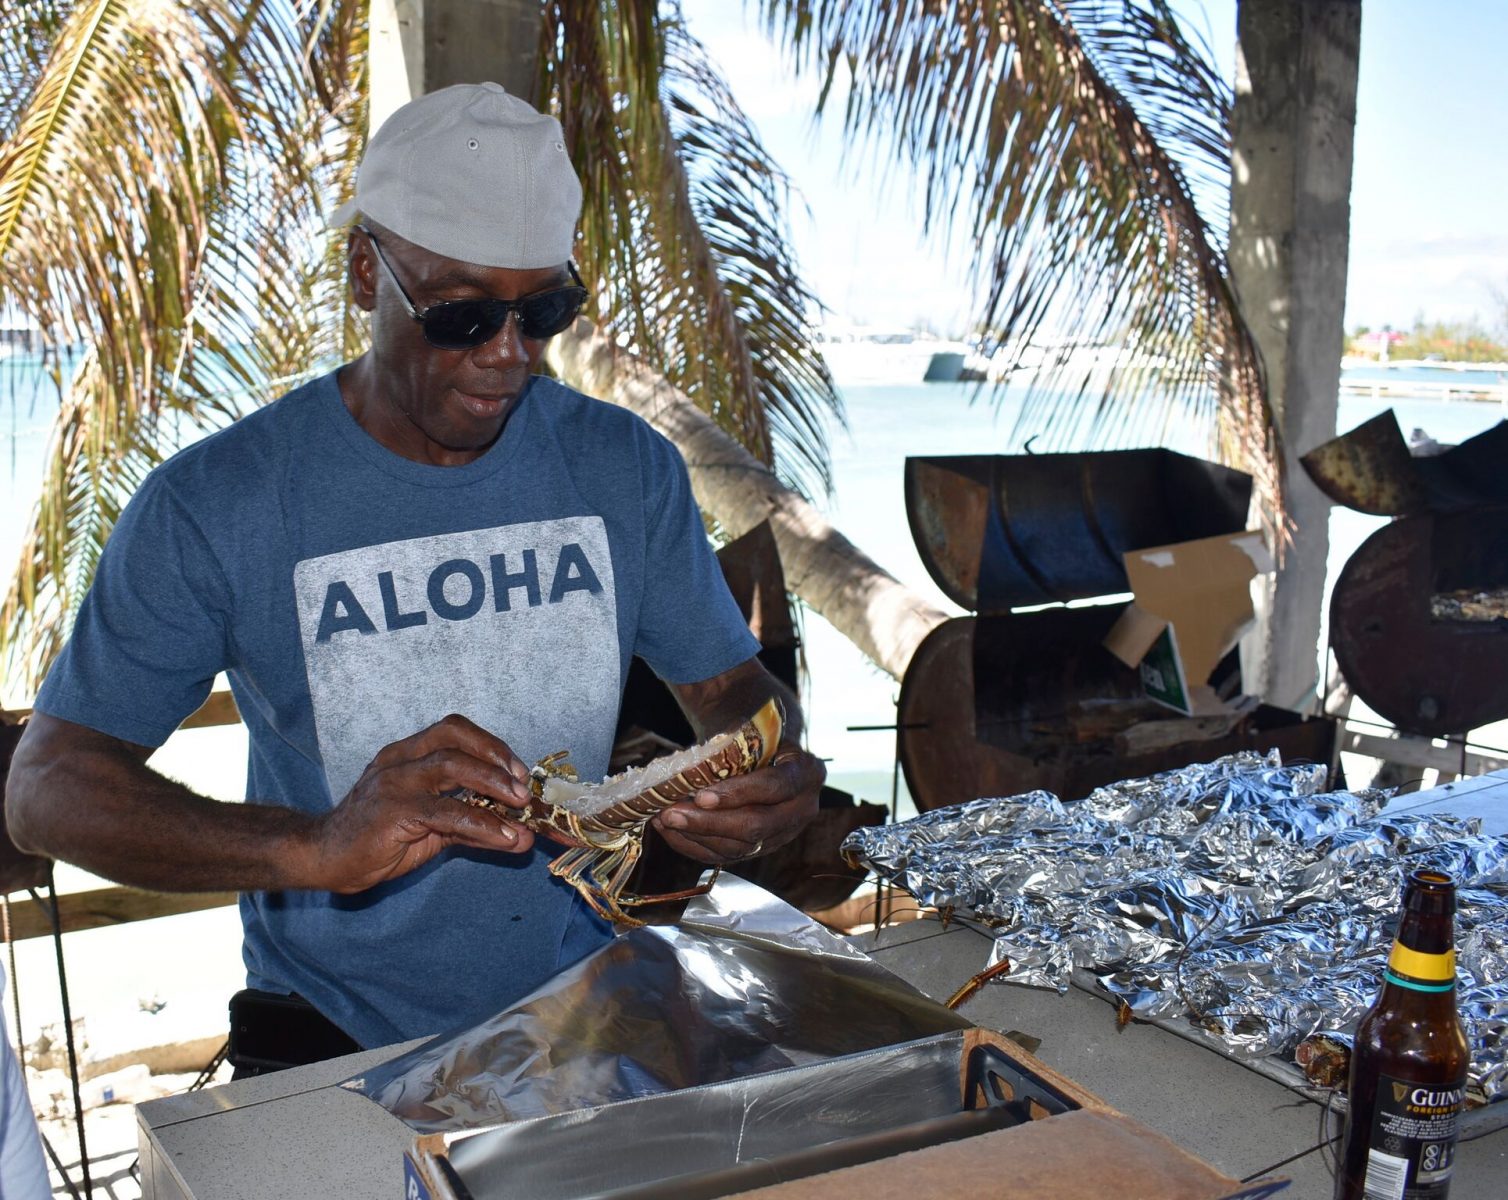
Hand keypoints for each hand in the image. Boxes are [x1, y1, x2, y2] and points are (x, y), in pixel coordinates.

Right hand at [308, 714, 536, 892]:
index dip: (491, 745)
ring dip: (493, 783)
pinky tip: (504, 837)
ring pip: (451, 765)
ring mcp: (394, 782)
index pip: (454, 730)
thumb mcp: (433, 828)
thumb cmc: (377, 839)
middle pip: (455, 736)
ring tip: (520, 807)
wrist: (324, 859)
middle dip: (496, 757)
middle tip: (524, 787)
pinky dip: (482, 823)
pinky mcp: (392, 811)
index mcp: (407, 753)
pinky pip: (446, 812)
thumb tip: (524, 835)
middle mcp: (400, 759)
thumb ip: (475, 826)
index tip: (519, 771)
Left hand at [650, 743, 823, 864]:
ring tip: (664, 820)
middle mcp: (802, 809)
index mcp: (807, 773)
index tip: (700, 795)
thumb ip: (735, 742)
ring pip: (740, 847)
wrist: (771, 755)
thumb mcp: (755, 731)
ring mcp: (784, 834)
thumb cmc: (759, 737)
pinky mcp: (763, 849)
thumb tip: (691, 764)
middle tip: (671, 813)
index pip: (775, 787)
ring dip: (697, 836)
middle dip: (709, 822)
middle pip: (756, 826)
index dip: (738, 793)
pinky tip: (671, 832)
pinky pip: (728, 856)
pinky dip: (696, 846)